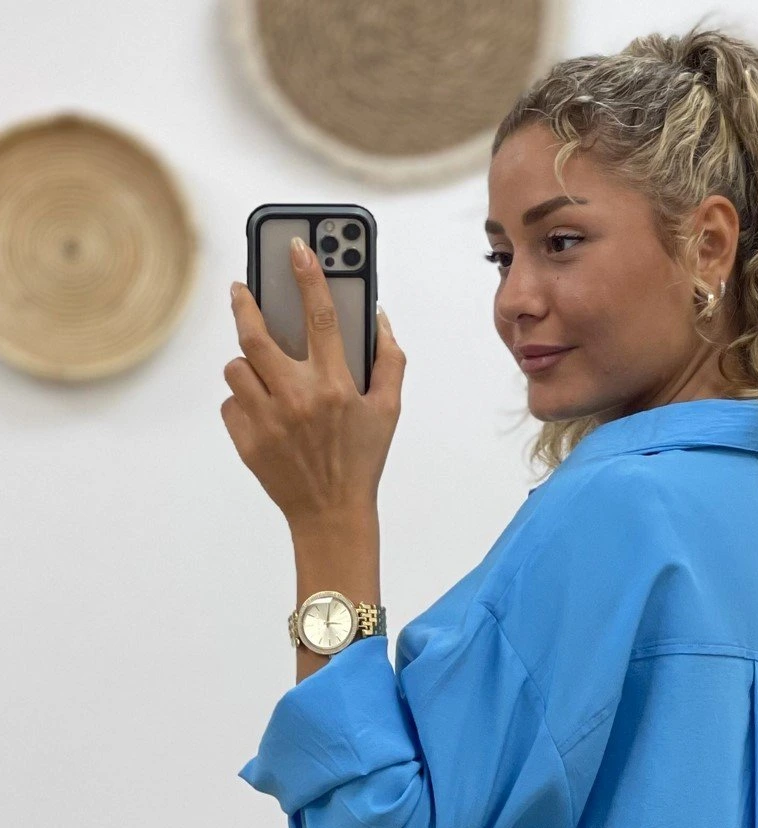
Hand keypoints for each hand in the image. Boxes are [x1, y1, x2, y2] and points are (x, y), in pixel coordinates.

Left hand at [221, 239, 405, 529]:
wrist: (330, 515)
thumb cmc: (361, 460)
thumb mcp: (387, 410)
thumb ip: (389, 359)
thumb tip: (378, 316)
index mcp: (336, 386)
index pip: (320, 316)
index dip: (309, 274)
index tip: (297, 246)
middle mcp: (298, 399)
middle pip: (255, 335)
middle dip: (244, 303)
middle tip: (241, 288)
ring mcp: (267, 420)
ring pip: (237, 368)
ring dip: (248, 364)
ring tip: (265, 372)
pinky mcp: (246, 440)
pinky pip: (232, 402)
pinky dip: (244, 400)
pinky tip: (265, 411)